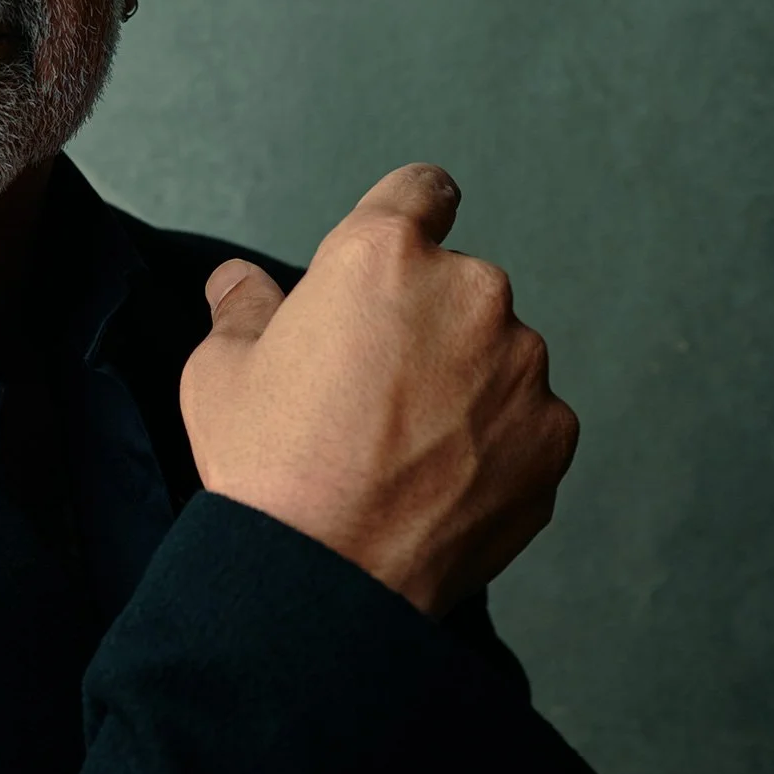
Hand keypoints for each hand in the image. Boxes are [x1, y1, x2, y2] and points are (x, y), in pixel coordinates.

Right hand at [179, 164, 578, 615]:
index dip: (408, 218)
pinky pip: (527, 425)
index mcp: (382, 255)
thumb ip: (242, 309)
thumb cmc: (266, 468)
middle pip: (459, 286)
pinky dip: (495, 446)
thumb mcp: (219, 373)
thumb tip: (238, 281)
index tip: (402, 254)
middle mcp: (470, 292)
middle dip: (427, 324)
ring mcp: (524, 367)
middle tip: (373, 393)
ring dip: (466, 385)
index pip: (421, 191)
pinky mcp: (554, 437)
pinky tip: (438, 487)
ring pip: (500, 357)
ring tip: (405, 453)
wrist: (325, 581)